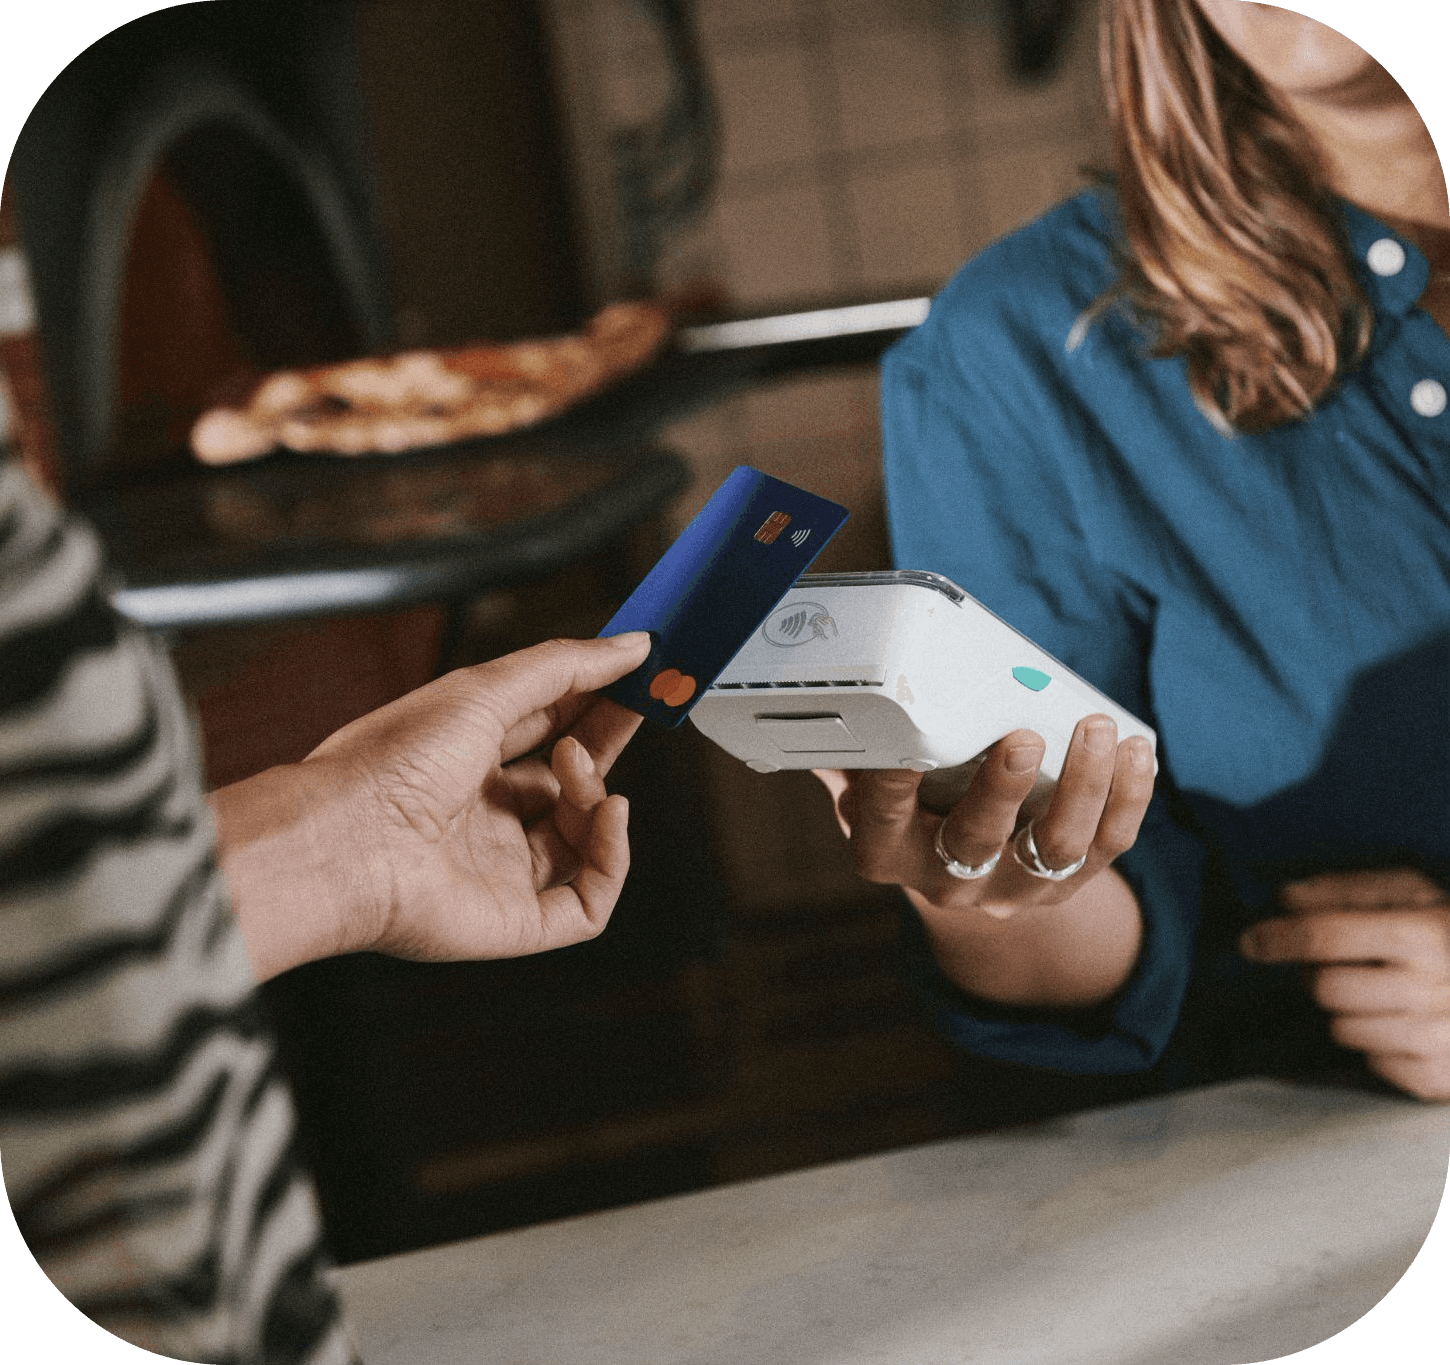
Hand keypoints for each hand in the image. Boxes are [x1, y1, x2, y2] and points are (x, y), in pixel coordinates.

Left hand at [211, 632, 651, 980]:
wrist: (349, 838)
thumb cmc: (393, 762)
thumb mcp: (486, 689)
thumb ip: (565, 666)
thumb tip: (631, 646)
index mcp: (465, 763)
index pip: (548, 731)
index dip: (594, 704)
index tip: (637, 677)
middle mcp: (483, 818)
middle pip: (570, 785)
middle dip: (606, 745)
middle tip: (645, 707)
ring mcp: (501, 872)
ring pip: (585, 841)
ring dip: (600, 795)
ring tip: (578, 768)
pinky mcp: (518, 921)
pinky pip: (591, 901)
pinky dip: (613, 856)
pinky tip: (609, 814)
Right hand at [816, 715, 1153, 915]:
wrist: (960, 877)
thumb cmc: (908, 807)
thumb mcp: (871, 787)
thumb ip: (854, 747)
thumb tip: (833, 684)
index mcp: (888, 852)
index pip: (883, 819)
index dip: (891, 785)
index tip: (906, 739)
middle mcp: (946, 881)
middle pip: (975, 843)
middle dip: (1002, 790)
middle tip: (1023, 737)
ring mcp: (1011, 889)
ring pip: (1054, 849)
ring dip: (1082, 787)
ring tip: (1098, 728)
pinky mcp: (1066, 885)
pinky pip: (1108, 847)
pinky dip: (1128, 799)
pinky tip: (1137, 750)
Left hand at [1240, 869, 1449, 1101]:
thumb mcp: (1415, 893)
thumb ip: (1348, 890)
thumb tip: (1284, 897)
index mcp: (1424, 934)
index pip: (1325, 937)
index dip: (1277, 937)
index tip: (1250, 941)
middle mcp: (1433, 989)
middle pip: (1324, 987)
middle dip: (1318, 974)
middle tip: (1342, 965)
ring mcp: (1439, 1040)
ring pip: (1341, 1028)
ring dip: (1347, 1010)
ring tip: (1384, 993)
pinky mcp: (1439, 1080)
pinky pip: (1371, 1063)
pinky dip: (1376, 1044)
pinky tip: (1406, 1024)